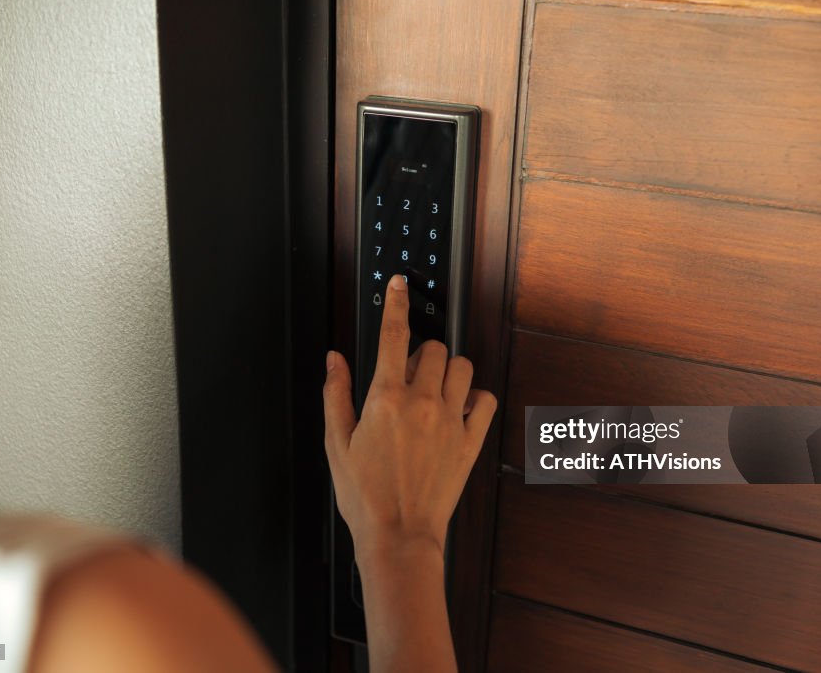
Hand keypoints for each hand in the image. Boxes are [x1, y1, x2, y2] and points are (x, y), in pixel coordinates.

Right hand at [322, 275, 497, 558]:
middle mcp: (422, 402)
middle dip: (421, 351)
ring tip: (434, 389)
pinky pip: (485, 400)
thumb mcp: (336, 443)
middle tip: (409, 373)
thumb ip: (336, 394)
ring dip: (448, 369)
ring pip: (462, 367)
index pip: (394, 334)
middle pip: (434, 348)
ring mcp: (450, 420)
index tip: (400, 284)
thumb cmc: (365, 496)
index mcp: (385, 398)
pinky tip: (459, 409)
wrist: (399, 536)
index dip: (397, 302)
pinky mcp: (470, 441)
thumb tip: (335, 359)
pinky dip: (475, 397)